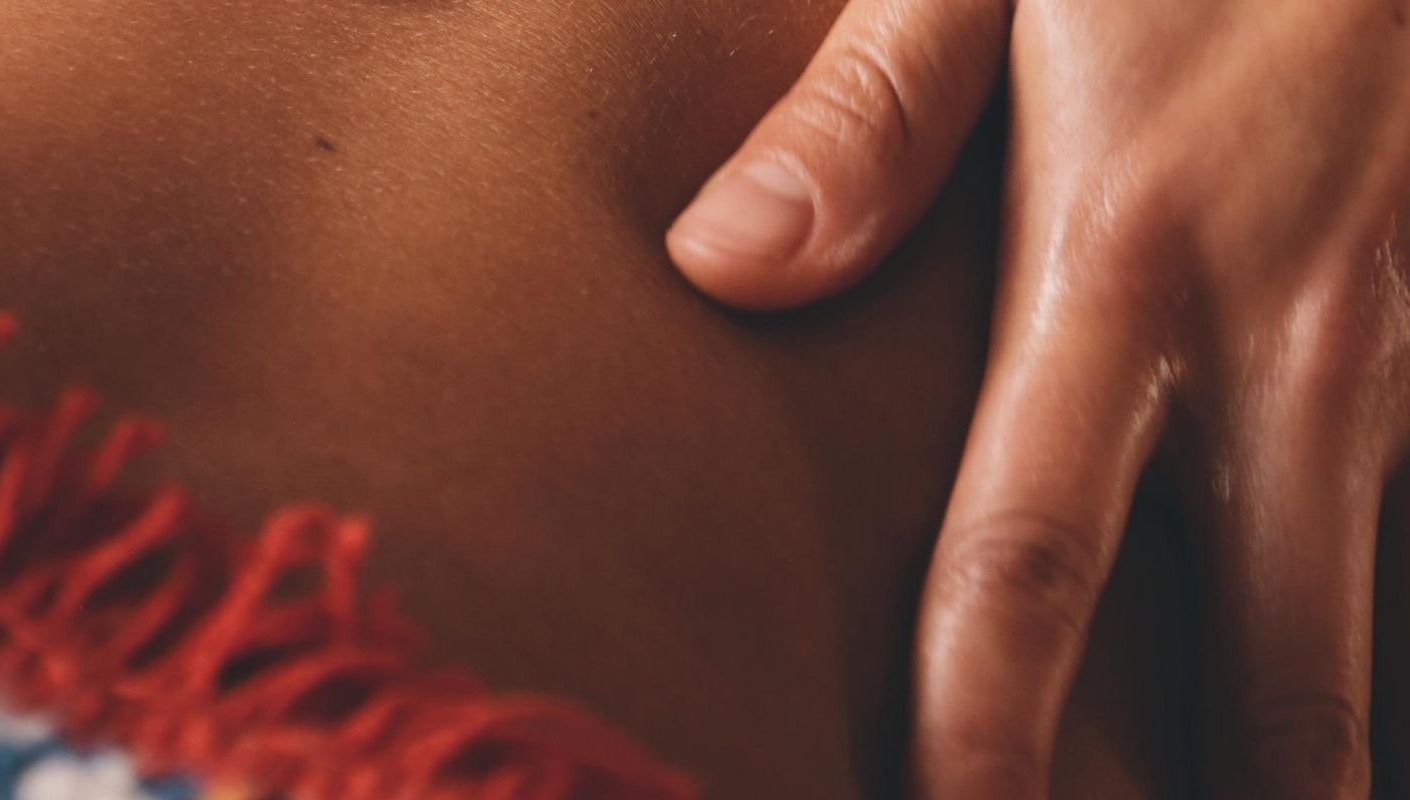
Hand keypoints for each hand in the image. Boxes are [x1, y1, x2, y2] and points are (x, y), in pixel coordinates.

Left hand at [668, 0, 1409, 795]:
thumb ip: (869, 116)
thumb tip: (718, 262)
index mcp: (1122, 259)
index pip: (1029, 554)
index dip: (986, 731)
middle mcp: (1286, 340)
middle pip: (1271, 662)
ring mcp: (1403, 343)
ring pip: (1362, 615)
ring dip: (1305, 746)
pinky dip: (1362, 616)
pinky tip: (1308, 674)